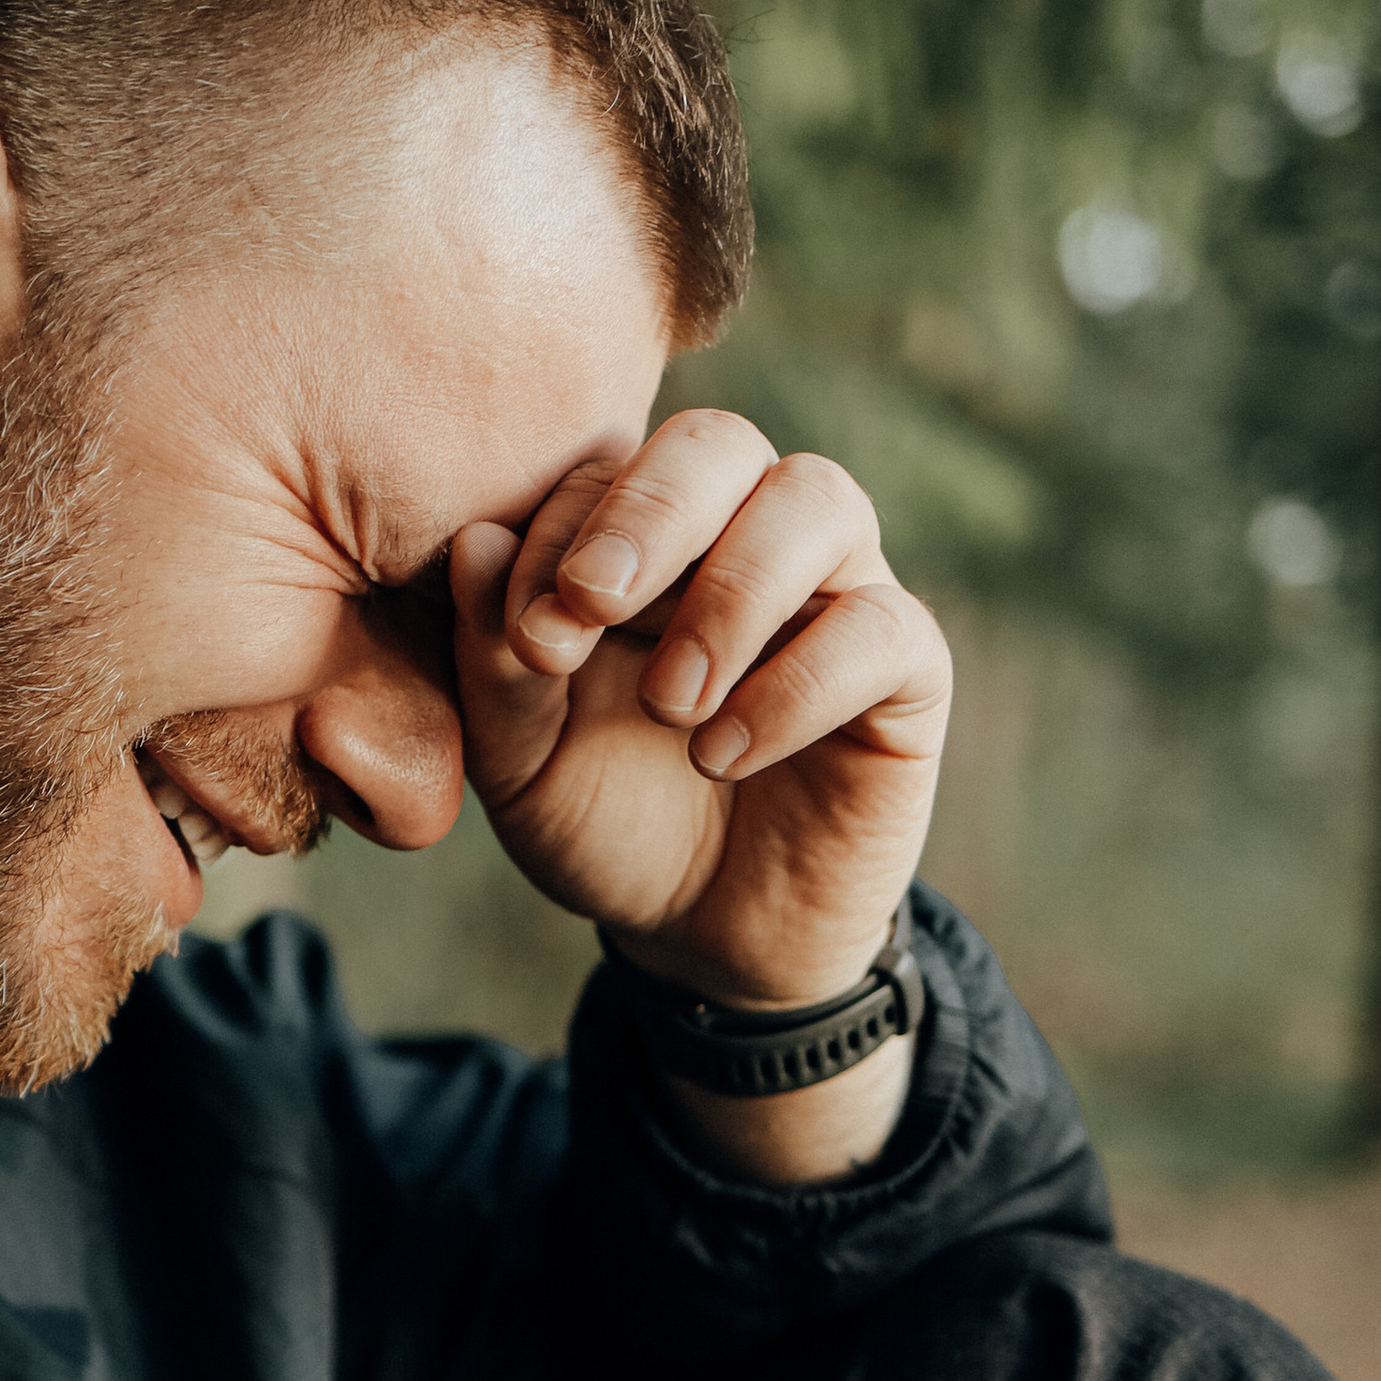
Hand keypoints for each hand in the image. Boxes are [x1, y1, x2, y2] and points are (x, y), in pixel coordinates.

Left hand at [451, 412, 950, 1163]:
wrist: (700, 935)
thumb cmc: (607, 819)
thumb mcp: (523, 761)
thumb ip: (495, 660)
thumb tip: (475, 542)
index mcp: (645, 538)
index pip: (612, 470)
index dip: (565, 533)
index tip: (528, 639)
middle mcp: (746, 538)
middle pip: (722, 445)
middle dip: (649, 512)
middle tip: (591, 603)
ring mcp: (836, 593)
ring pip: (820, 501)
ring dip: (730, 593)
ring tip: (671, 703)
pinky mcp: (905, 672)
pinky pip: (881, 628)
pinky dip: (796, 687)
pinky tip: (723, 757)